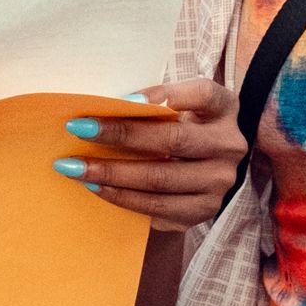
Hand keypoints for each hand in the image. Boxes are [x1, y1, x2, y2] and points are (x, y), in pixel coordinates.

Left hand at [55, 78, 245, 231]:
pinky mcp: (203, 210)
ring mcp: (219, 181)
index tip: (122, 99)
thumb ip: (152, 105)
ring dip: (112, 173)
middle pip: (174, 140)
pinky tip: (96, 188)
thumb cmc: (179, 129)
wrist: (198, 174)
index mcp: (224, 109)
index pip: (202, 95)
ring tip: (75, 167)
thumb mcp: (178, 109)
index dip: (164, 95)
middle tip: (80, 129)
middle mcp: (229, 145)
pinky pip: (157, 207)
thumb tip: (100, 107)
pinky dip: (122, 197)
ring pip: (161, 178)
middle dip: (122, 134)